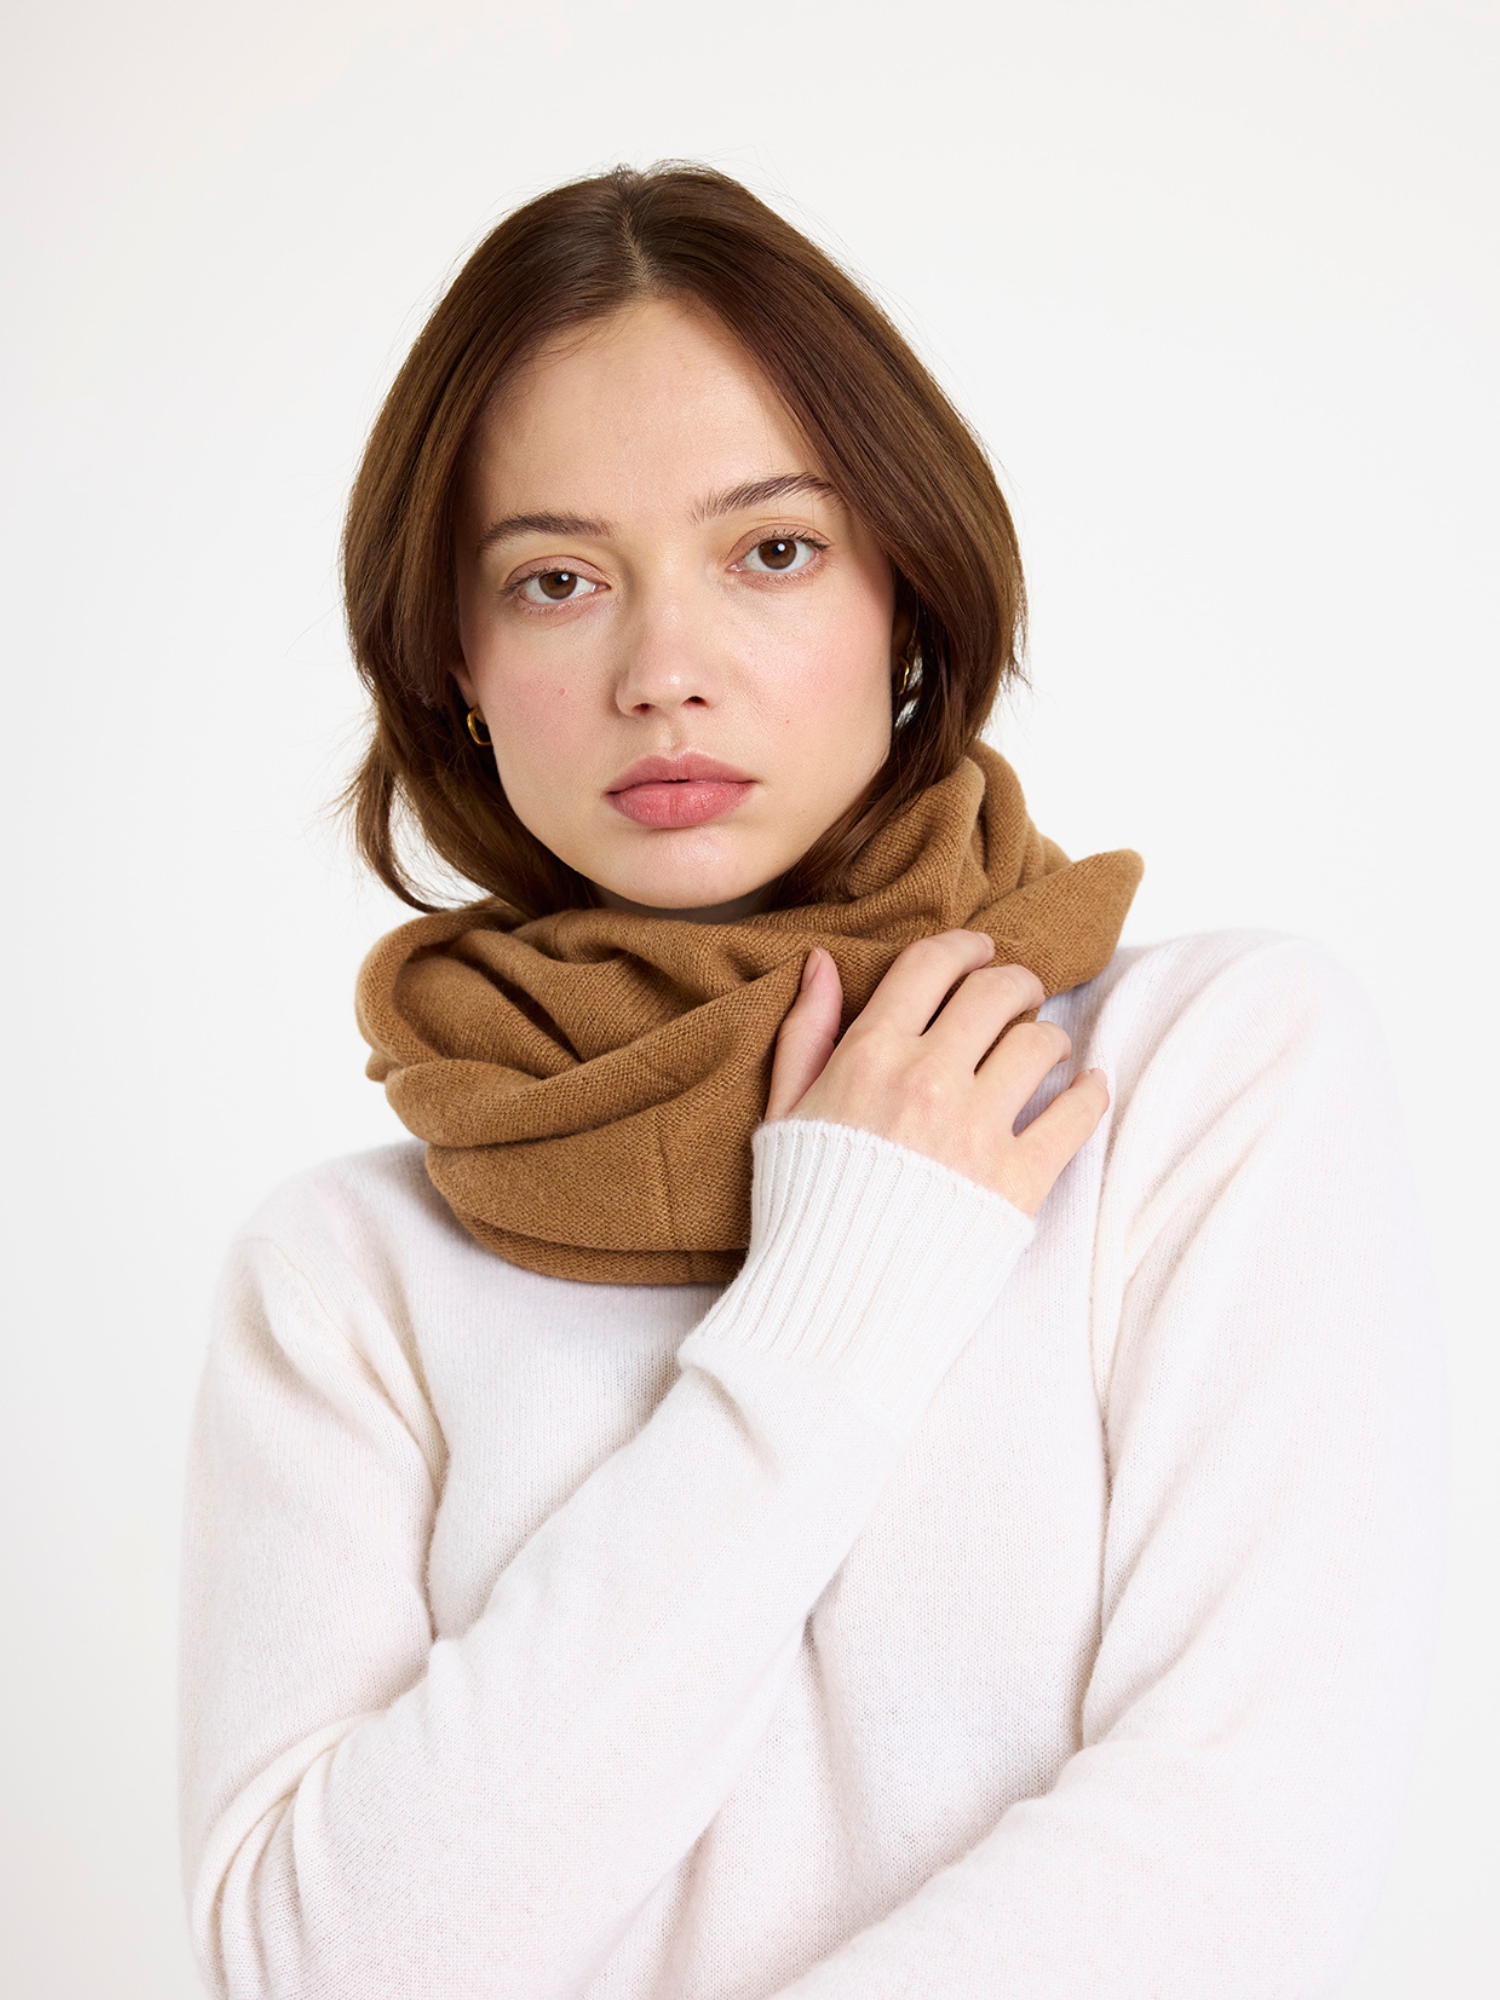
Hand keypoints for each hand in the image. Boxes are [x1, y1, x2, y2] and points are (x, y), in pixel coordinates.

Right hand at [765, 930, 1108, 1216]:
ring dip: (1048, 1036)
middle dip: (1014, 982)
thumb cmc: (804, 1213)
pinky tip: (1091, 1085)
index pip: (931, 966)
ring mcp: (977, 1130)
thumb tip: (823, 963)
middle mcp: (927, 1080)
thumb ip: (805, 1033)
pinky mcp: (1018, 1182)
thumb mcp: (783, 1114)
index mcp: (868, 1057)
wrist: (833, 1307)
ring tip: (1045, 1047)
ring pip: (1040, 1043)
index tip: (980, 951)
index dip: (964, 947)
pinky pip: (1076, 1115)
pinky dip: (1092, 1093)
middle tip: (1019, 993)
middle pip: (996, 992)